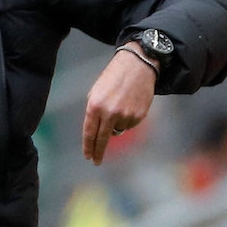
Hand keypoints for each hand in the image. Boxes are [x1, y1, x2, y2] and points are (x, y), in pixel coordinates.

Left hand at [81, 44, 157, 165]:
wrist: (137, 66)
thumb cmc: (113, 77)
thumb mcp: (96, 92)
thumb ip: (94, 112)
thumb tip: (99, 131)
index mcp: (95, 106)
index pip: (89, 132)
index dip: (88, 146)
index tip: (88, 157)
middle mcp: (109, 113)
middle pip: (102, 139)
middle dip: (98, 151)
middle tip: (96, 161)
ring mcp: (125, 115)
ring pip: (118, 131)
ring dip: (116, 126)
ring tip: (119, 107)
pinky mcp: (138, 116)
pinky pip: (129, 125)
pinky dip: (127, 120)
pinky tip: (129, 105)